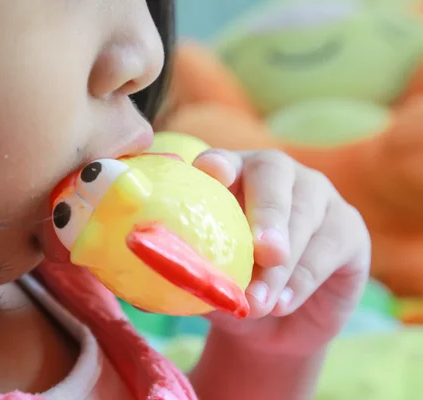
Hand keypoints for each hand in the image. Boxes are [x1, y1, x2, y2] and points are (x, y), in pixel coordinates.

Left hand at [193, 149, 370, 355]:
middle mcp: (276, 176)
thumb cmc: (231, 289)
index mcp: (232, 176)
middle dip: (268, 212)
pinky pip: (330, 247)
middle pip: (273, 175)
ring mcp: (317, 196)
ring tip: (258, 303)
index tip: (213, 173)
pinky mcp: (347, 228)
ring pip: (305, 216)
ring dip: (282, 265)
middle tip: (263, 251)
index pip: (222, 161)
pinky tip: (281, 304)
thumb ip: (189, 267)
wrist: (272, 328)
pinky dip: (304, 279)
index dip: (218, 164)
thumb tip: (159, 266)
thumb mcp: (206, 280)